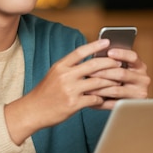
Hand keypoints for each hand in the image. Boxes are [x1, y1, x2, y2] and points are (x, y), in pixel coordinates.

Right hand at [4, 39, 127, 143]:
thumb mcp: (54, 75)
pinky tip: (105, 98)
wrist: (32, 111)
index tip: (107, 42)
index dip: (95, 45)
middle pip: (93, 65)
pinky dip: (102, 98)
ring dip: (110, 82)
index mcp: (60, 66)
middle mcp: (65, 76)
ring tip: (118, 81)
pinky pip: (95, 99)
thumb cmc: (45, 93)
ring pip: (98, 82)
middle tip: (119, 63)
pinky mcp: (74, 104)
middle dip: (109, 63)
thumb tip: (89, 62)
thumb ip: (69, 68)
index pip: (80, 51)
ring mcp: (70, 90)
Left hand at [86, 46, 149, 108]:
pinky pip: (113, 103)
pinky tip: (91, 98)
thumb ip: (114, 62)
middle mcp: (143, 79)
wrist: (132, 101)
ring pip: (116, 90)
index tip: (109, 52)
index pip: (133, 57)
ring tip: (87, 86)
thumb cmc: (122, 79)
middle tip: (89, 72)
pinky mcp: (131, 105)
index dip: (121, 54)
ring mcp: (138, 93)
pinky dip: (100, 100)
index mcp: (140, 67)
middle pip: (122, 74)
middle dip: (104, 72)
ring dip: (99, 88)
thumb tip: (97, 56)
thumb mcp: (124, 68)